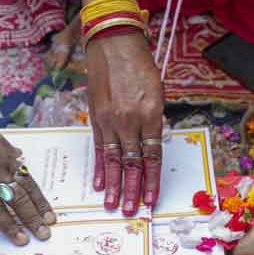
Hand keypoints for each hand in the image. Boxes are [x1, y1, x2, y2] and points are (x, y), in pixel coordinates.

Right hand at [0, 98, 55, 246]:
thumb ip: (7, 151)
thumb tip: (19, 157)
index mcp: (6, 161)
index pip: (28, 186)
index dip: (40, 203)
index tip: (51, 218)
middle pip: (17, 200)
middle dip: (32, 219)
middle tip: (44, 234)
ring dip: (10, 226)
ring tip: (22, 240)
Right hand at [86, 32, 163, 215]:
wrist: (113, 43)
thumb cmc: (140, 67)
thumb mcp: (157, 93)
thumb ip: (154, 122)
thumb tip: (151, 147)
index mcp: (151, 115)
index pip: (152, 156)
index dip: (152, 180)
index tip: (151, 199)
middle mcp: (130, 121)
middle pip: (132, 163)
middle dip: (132, 190)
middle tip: (132, 211)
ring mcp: (110, 120)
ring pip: (114, 160)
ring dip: (114, 185)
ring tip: (113, 205)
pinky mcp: (96, 118)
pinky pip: (99, 148)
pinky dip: (100, 167)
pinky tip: (100, 184)